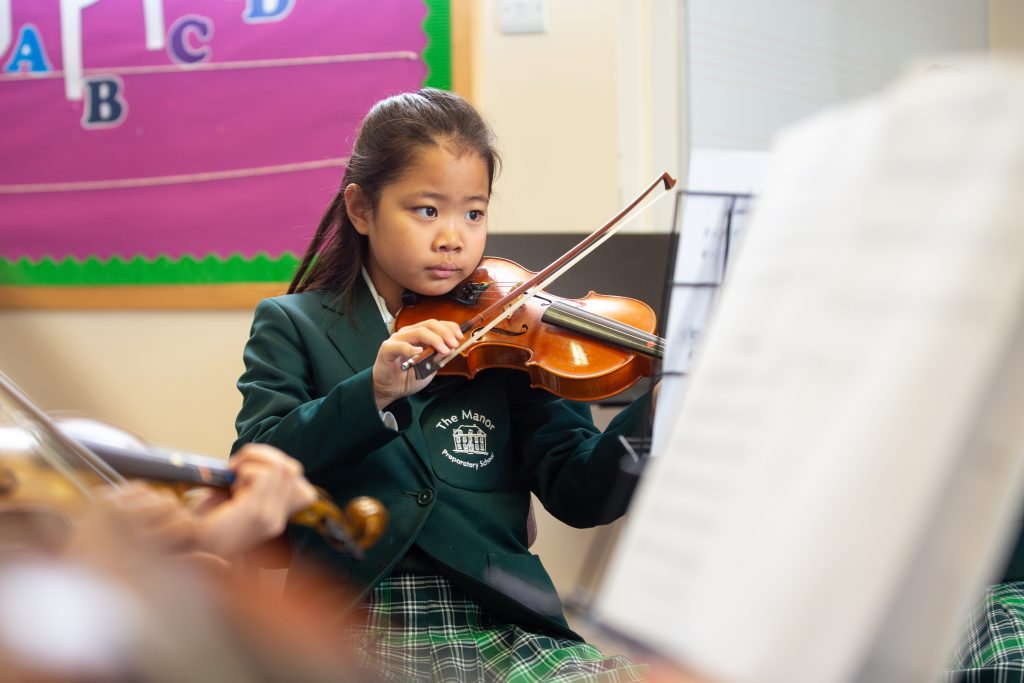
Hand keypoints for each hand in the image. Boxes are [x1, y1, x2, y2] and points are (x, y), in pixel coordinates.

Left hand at [196, 443, 317, 557]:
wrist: (185, 544)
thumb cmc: (203, 522)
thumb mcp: (235, 500)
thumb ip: (254, 483)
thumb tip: (263, 456)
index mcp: (276, 516)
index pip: (297, 478)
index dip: (274, 461)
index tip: (246, 467)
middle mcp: (278, 519)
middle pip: (293, 468)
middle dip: (264, 455)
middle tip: (236, 466)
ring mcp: (270, 518)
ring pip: (280, 468)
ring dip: (253, 462)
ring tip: (234, 478)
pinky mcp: (255, 514)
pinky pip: (262, 476)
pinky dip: (246, 470)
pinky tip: (231, 484)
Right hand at [372, 318, 462, 408]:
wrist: (390, 390)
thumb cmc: (408, 377)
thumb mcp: (429, 368)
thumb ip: (438, 358)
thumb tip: (450, 349)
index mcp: (419, 336)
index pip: (436, 325)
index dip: (450, 328)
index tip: (460, 337)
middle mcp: (408, 334)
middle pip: (429, 324)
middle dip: (445, 333)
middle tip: (454, 344)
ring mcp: (397, 339)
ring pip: (418, 331)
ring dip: (434, 339)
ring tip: (443, 349)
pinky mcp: (387, 349)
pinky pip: (400, 345)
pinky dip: (410, 348)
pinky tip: (419, 352)